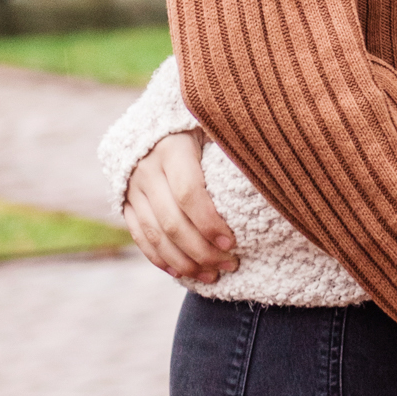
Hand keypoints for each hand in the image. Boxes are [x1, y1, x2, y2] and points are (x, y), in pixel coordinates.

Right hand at [122, 130, 237, 285]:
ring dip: (183, 261)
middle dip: (202, 250)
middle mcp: (147, 169)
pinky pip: (140, 235)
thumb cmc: (198, 123)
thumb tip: (270, 161)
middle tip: (229, 264)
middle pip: (172, 221)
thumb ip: (232, 141)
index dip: (210, 223)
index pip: (188, 194)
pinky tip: (182, 273)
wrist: (152, 119)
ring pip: (155, 234)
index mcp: (172, 148)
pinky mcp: (125, 201)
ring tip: (211, 275)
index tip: (232, 243)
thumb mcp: (213, 124)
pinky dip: (160, 258)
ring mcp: (132, 187)